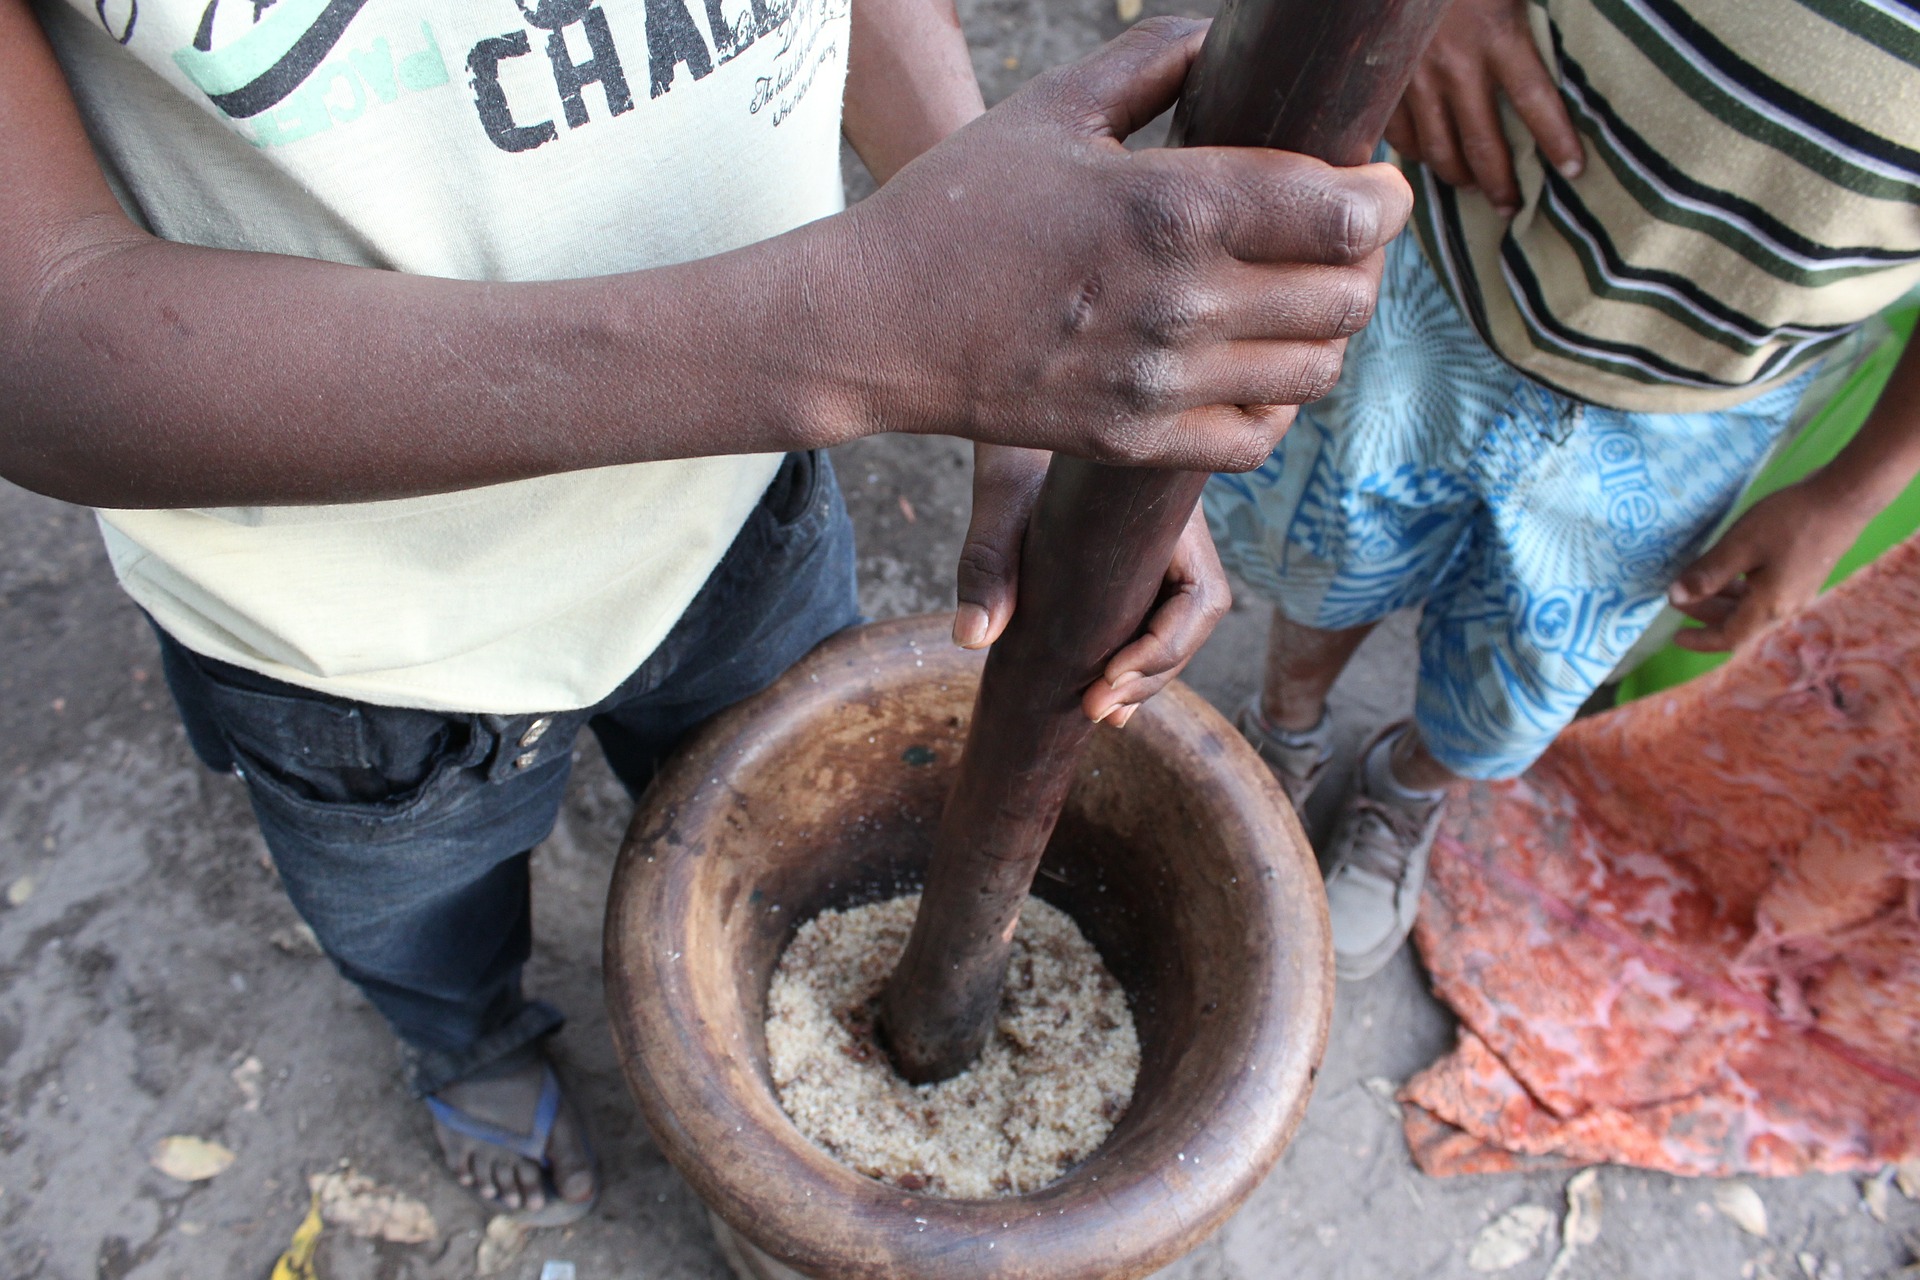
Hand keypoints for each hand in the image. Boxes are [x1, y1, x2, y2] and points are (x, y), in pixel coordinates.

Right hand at [830, 17, 1409, 472]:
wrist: (875, 323)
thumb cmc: (956, 207)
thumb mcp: (1053, 109)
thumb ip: (1155, 64)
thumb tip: (1226, 39)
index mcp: (1174, 206)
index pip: (1348, 215)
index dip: (1383, 196)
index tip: (1371, 182)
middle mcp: (1182, 303)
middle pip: (1349, 297)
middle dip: (1364, 262)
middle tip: (1336, 240)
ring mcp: (1159, 382)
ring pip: (1314, 371)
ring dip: (1324, 333)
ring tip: (1295, 302)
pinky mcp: (1134, 440)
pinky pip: (1254, 437)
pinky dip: (1274, 404)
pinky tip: (1250, 369)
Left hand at [955, 444, 1228, 723]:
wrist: (1016, 419)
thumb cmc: (1018, 447)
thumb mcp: (1002, 499)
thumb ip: (988, 562)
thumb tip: (973, 636)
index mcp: (1168, 517)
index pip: (1201, 598)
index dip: (1167, 649)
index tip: (1110, 678)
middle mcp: (1174, 540)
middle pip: (1189, 624)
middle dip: (1152, 675)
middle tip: (1097, 709)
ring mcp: (1155, 557)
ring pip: (1170, 630)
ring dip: (1142, 679)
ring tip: (1099, 712)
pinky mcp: (1129, 572)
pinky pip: (1142, 623)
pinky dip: (1127, 665)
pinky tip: (1101, 701)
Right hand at [1383, 0, 1582, 217]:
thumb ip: (1533, 10)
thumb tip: (1578, 30)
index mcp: (1498, 35)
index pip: (1537, 101)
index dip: (1558, 141)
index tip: (1575, 171)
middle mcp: (1457, 66)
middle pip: (1483, 143)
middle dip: (1500, 182)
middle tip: (1512, 207)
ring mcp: (1415, 79)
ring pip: (1439, 149)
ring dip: (1459, 177)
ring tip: (1472, 191)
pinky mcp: (1385, 84)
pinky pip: (1402, 136)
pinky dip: (1416, 155)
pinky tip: (1428, 163)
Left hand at [1666, 480, 1868, 651]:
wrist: (1843, 499)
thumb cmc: (1790, 521)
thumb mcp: (1740, 545)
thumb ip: (1707, 574)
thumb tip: (1675, 596)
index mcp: (1769, 606)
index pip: (1729, 638)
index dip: (1700, 640)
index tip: (1676, 635)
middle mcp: (1785, 607)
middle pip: (1738, 624)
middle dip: (1706, 614)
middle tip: (1679, 597)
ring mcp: (1797, 593)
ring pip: (1751, 609)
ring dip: (1722, 601)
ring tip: (1697, 583)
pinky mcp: (1802, 577)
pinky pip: (1764, 595)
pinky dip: (1740, 590)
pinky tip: (1729, 573)